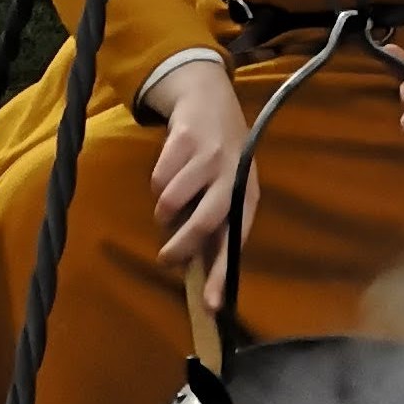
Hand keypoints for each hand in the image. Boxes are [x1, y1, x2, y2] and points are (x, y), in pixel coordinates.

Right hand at [150, 56, 254, 294]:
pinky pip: (158, 179)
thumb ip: (214, 223)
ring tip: (170, 201)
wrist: (208, 98)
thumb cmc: (219, 155)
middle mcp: (232, 176)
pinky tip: (170, 168)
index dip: (221, 274)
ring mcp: (209, 157)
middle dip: (180, 247)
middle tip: (167, 259)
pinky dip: (157, 182)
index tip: (210, 306)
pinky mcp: (185, 140)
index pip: (235, 241)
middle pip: (204, 224)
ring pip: (170, 202)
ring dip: (163, 211)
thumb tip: (194, 270)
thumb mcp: (226, 187)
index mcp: (246, 194)